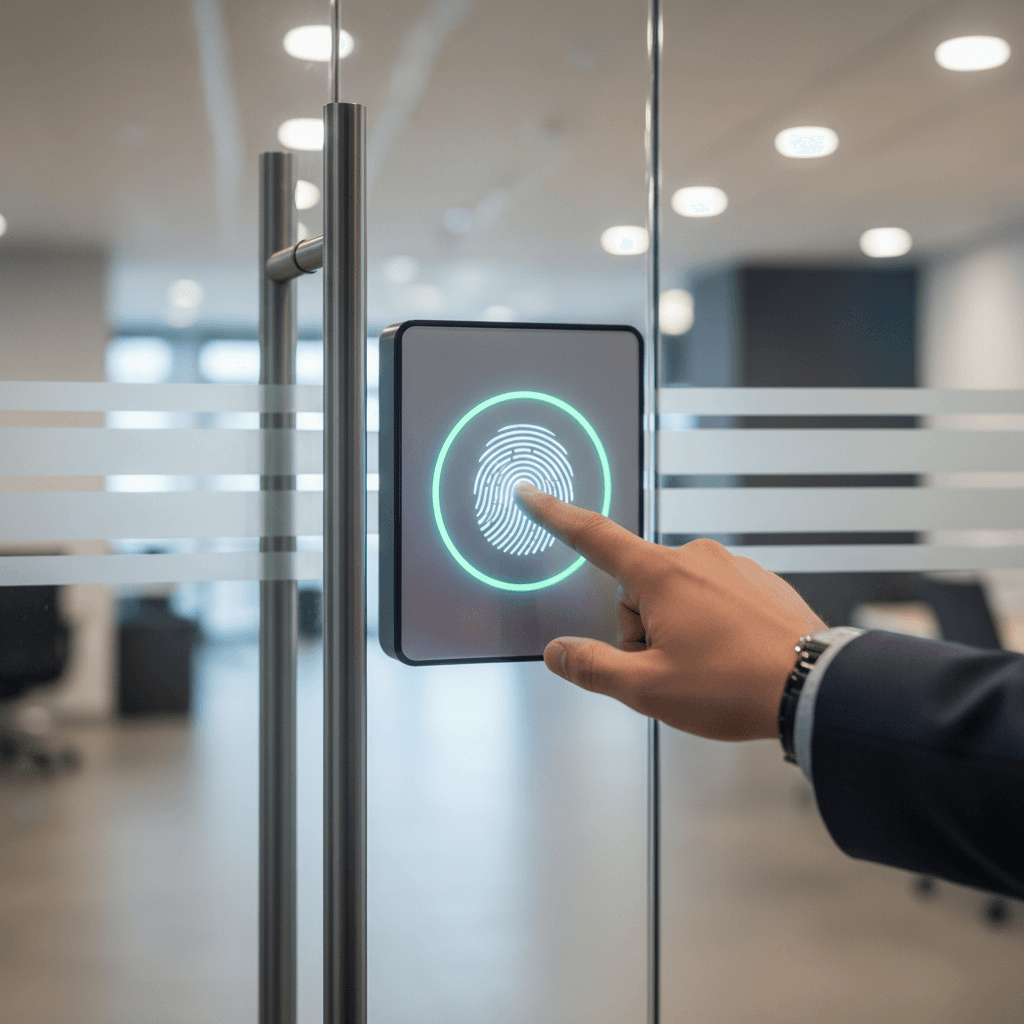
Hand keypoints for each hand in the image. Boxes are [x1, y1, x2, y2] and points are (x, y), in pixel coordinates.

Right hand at [514, 483, 825, 740]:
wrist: (816, 687)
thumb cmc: (735, 686)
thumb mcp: (648, 688)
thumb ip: (594, 667)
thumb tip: (559, 653)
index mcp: (661, 575)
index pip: (593, 537)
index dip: (554, 515)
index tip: (531, 494)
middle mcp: (696, 558)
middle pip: (637, 588)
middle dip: (641, 629)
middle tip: (670, 669)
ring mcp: (730, 566)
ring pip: (676, 596)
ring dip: (676, 629)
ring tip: (709, 668)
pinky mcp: (757, 580)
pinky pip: (712, 598)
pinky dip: (711, 626)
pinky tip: (730, 656)